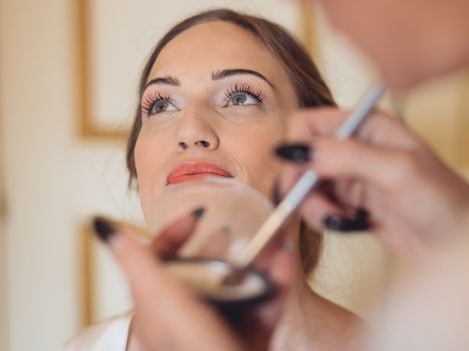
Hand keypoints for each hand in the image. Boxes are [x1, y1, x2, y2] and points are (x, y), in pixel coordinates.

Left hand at [92, 210, 295, 350]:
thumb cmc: (192, 350)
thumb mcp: (162, 302)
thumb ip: (138, 263)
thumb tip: (100, 225)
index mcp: (160, 309)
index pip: (159, 260)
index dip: (174, 234)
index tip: (197, 216)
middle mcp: (188, 317)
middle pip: (205, 269)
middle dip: (229, 245)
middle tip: (242, 232)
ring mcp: (220, 329)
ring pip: (240, 285)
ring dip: (261, 260)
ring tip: (275, 243)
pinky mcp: (249, 339)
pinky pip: (266, 305)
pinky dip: (278, 283)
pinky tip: (284, 267)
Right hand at [276, 109, 468, 258]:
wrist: (462, 241)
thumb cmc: (443, 199)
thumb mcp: (396, 171)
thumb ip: (346, 156)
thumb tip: (295, 150)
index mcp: (364, 123)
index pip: (308, 124)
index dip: (295, 151)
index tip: (298, 182)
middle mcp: (354, 145)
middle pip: (301, 158)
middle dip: (304, 186)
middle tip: (325, 210)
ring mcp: (351, 174)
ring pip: (307, 186)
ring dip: (316, 207)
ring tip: (346, 220)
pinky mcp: (351, 202)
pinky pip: (320, 207)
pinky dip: (328, 219)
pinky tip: (355, 224)